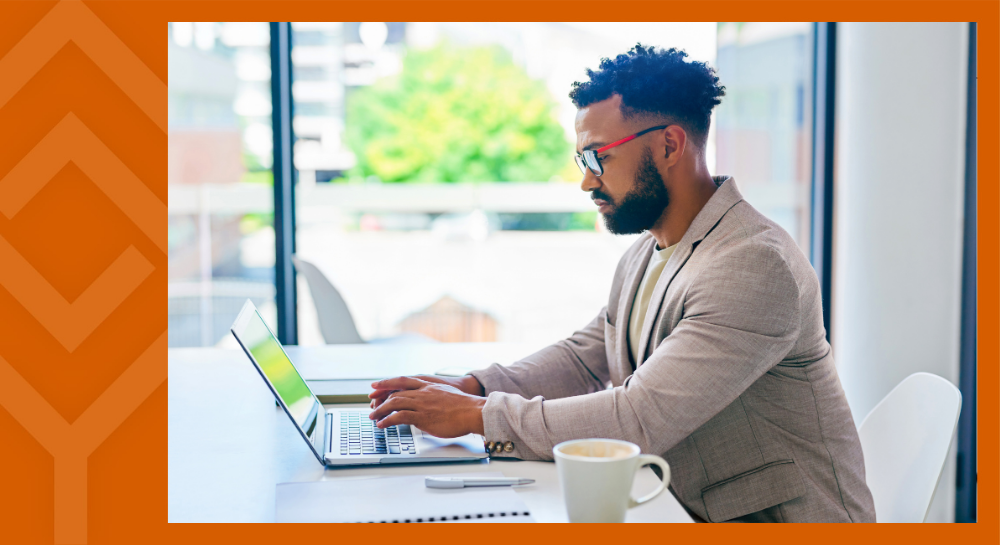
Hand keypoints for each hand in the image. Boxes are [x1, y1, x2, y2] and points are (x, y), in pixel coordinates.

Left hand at [367, 376, 485, 437]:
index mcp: (428, 385)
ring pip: (394, 403)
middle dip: (380, 399)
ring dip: (380, 410)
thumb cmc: (463, 406)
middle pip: (394, 392)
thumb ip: (432, 397)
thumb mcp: (445, 393)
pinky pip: (399, 417)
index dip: (386, 383)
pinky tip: (382, 424)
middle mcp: (422, 392)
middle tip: (371, 405)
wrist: (472, 411)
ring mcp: (421, 404)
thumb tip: (425, 405)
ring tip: (373, 417)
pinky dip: (388, 420)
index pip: (401, 380)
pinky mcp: (422, 417)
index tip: (375, 386)